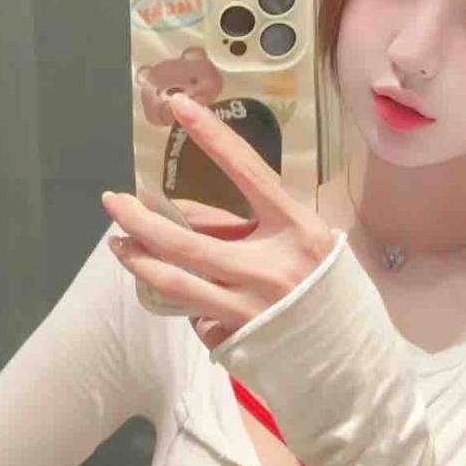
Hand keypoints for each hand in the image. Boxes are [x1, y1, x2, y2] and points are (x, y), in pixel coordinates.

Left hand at [102, 91, 331, 353]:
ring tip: (119, 244)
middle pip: (185, 240)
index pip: (249, 173)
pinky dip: (181, 300)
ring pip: (174, 280)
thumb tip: (184, 211)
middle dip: (139, 219)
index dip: (214, 138)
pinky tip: (170, 292)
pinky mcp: (237, 336)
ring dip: (138, 260)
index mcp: (299, 230)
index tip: (181, 107)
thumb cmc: (332, 292)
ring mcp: (249, 305)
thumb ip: (253, 225)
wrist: (352, 359)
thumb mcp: (305, 244)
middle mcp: (270, 266)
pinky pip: (195, 312)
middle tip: (113, 202)